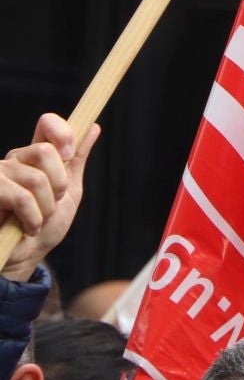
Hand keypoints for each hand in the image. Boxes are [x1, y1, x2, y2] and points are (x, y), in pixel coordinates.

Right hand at [1, 114, 97, 281]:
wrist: (25, 256)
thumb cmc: (45, 225)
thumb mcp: (68, 192)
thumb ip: (76, 160)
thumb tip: (93, 126)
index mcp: (36, 156)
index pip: (46, 123)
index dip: (61, 132)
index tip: (69, 155)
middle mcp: (15, 159)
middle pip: (45, 151)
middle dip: (58, 184)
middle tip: (53, 202)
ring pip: (36, 178)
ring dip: (46, 207)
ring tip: (38, 219)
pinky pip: (21, 197)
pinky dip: (32, 218)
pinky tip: (27, 226)